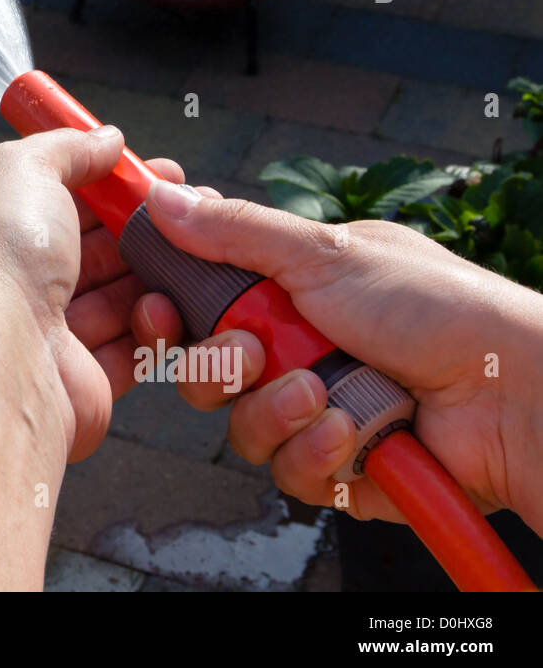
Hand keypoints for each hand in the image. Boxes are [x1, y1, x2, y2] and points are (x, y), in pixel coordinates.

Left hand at [0, 128, 208, 462]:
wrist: (0, 365)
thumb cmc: (0, 259)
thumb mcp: (23, 171)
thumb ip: (66, 148)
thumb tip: (106, 139)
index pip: (56, 195)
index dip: (108, 180)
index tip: (157, 171)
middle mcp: (14, 281)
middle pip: (93, 246)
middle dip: (144, 226)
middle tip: (196, 211)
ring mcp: (48, 334)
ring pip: (118, 296)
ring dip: (158, 274)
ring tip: (199, 255)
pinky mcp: (82, 379)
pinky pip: (132, 346)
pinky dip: (157, 326)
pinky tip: (176, 304)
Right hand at [132, 181, 542, 534]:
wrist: (512, 391)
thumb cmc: (434, 307)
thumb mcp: (323, 253)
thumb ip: (235, 232)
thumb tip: (162, 197)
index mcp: (293, 291)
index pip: (205, 303)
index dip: (173, 312)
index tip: (160, 309)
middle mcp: (300, 349)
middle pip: (209, 370)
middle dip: (220, 366)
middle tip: (251, 355)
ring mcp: (318, 409)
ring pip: (242, 425)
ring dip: (275, 410)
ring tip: (320, 394)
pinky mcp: (339, 466)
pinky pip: (288, 470)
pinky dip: (314, 451)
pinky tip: (350, 431)